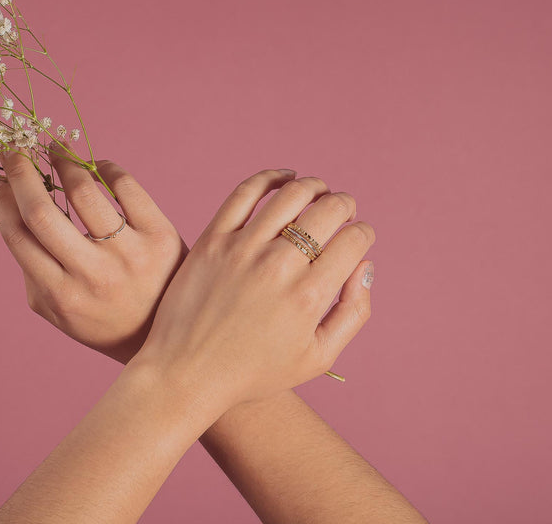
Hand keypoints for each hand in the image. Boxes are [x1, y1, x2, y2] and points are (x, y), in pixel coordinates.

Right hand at [0, 143, 186, 363]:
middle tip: (15, 152)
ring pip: (84, 193)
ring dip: (63, 162)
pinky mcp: (160, 237)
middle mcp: (92, 275)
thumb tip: (9, 209)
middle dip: (21, 174)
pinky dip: (106, 168)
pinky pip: (127, 187)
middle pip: (41, 212)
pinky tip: (96, 165)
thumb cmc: (104, 320)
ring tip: (56, 150)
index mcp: (60, 295)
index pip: (19, 236)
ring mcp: (128, 255)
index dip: (2, 201)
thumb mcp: (58, 310)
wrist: (166, 336)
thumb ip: (32, 270)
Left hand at [133, 169, 375, 413]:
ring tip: (318, 192)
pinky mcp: (212, 240)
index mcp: (309, 296)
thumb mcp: (318, 358)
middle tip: (344, 211)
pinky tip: (283, 179)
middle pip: (329, 210)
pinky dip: (270, 178)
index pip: (355, 239)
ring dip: (314, 186)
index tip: (358, 236)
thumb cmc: (254, 372)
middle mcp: (278, 266)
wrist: (187, 373)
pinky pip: (245, 193)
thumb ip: (353, 312)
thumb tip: (364, 265)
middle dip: (346, 205)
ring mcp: (242, 249)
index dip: (364, 233)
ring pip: (291, 194)